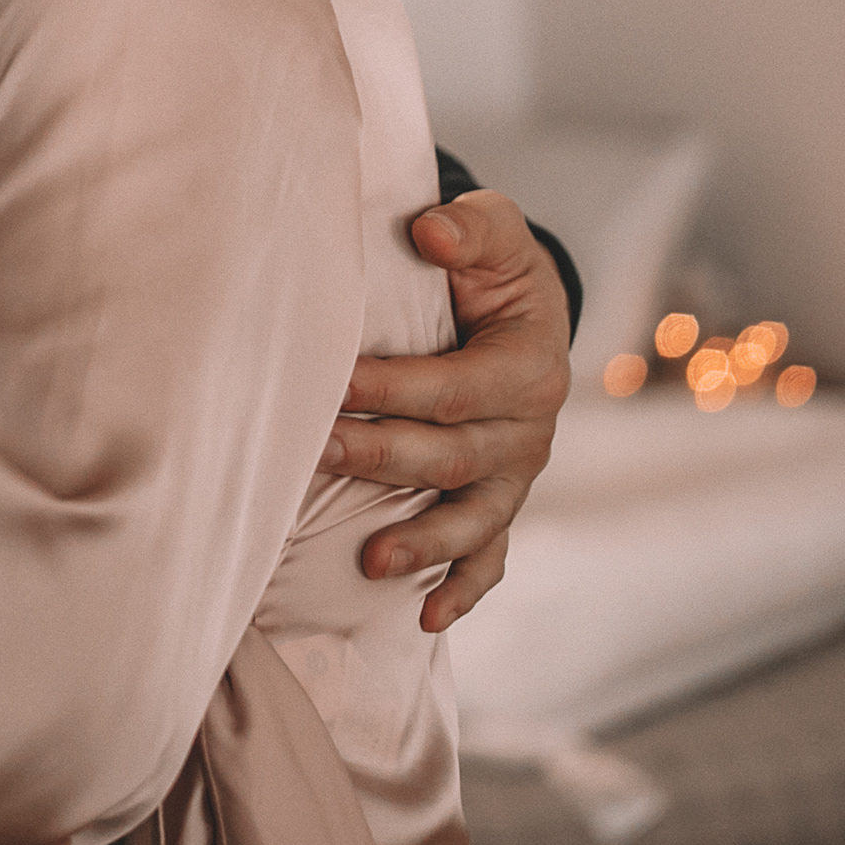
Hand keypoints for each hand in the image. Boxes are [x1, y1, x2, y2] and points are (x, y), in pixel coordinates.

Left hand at [320, 187, 570, 629]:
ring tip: (369, 559)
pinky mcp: (500, 502)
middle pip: (452, 457)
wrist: (525, 309)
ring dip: (421, 542)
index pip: (453, 388)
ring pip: (472, 519)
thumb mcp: (496, 230)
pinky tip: (425, 617)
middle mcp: (529, 431)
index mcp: (529, 368)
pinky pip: (490, 556)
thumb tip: (430, 231)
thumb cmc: (495, 265)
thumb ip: (469, 226)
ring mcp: (516, 476)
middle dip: (382, 457)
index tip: (332, 379)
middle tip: (315, 451)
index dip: (392, 388)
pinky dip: (463, 588)